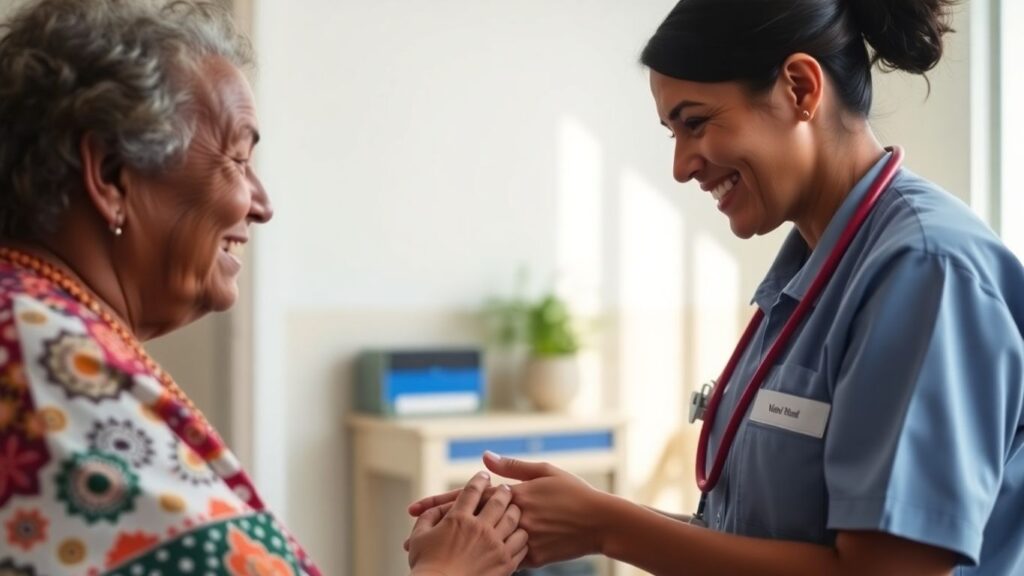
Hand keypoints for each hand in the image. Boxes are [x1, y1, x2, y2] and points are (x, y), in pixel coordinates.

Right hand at [407, 471, 528, 575]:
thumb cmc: (426, 567)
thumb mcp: (419, 537)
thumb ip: (427, 517)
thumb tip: (434, 508)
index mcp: (458, 519)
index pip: (472, 491)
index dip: (479, 480)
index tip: (484, 476)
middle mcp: (480, 528)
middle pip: (498, 501)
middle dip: (504, 491)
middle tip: (507, 489)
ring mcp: (495, 545)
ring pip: (513, 520)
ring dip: (515, 512)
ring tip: (516, 509)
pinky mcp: (505, 563)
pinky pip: (521, 544)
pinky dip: (521, 537)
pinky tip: (520, 536)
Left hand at [408, 452, 609, 568]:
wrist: (602, 522)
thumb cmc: (574, 493)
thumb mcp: (544, 472)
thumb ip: (512, 467)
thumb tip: (484, 456)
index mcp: (511, 494)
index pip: (466, 498)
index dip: (438, 503)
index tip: (414, 507)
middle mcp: (511, 518)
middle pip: (467, 525)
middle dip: (437, 531)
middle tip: (410, 538)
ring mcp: (521, 540)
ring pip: (481, 548)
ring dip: (455, 553)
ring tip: (431, 559)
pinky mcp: (532, 558)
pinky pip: (505, 561)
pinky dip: (489, 562)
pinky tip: (470, 568)